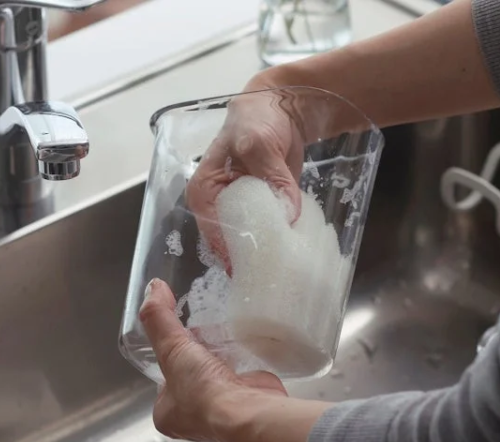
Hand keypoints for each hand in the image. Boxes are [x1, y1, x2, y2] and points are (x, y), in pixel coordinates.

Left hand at [137, 278, 288, 441]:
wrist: (247, 412)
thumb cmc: (203, 394)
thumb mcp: (172, 349)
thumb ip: (160, 319)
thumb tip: (153, 288)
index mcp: (166, 414)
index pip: (162, 379)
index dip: (168, 356)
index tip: (177, 337)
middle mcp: (193, 417)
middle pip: (189, 375)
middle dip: (195, 355)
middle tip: (198, 332)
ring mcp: (222, 409)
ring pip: (215, 374)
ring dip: (218, 356)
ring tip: (218, 333)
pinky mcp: (246, 397)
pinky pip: (240, 373)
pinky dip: (240, 358)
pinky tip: (240, 342)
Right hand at [186, 79, 305, 274]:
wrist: (282, 107)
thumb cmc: (256, 119)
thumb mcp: (258, 143)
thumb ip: (272, 177)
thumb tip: (288, 213)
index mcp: (204, 191)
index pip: (213, 230)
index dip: (230, 251)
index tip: (251, 268)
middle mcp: (219, 205)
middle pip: (230, 242)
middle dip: (250, 258)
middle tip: (271, 276)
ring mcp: (243, 210)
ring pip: (251, 240)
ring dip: (267, 253)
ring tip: (283, 270)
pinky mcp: (265, 210)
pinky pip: (271, 231)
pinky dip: (281, 241)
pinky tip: (294, 254)